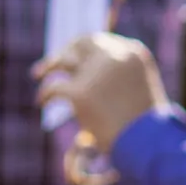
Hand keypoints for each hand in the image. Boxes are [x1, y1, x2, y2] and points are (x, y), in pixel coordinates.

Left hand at [33, 32, 166, 150]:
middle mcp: (114, 56)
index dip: (86, 49)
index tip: (75, 55)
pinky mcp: (80, 92)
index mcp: (133, 53)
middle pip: (82, 43)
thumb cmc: (146, 125)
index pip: (103, 42)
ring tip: (38, 75)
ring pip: (64, 61)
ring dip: (49, 66)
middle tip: (53, 62)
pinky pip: (53, 87)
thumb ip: (119, 79)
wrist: (147, 143)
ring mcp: (96, 72)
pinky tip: (42, 102)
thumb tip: (90, 79)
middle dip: (66, 50)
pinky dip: (45, 94)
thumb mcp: (138, 92)